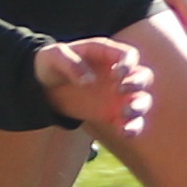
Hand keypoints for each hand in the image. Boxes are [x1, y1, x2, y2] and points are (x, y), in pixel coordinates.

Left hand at [33, 37, 154, 140]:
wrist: (43, 86)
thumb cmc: (50, 63)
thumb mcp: (54, 56)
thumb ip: (71, 63)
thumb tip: (88, 81)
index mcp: (107, 53)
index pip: (130, 55)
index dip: (128, 64)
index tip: (116, 75)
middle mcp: (118, 74)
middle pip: (143, 76)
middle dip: (137, 83)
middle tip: (120, 90)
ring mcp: (118, 95)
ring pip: (142, 100)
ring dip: (139, 107)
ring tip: (124, 113)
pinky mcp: (113, 114)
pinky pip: (130, 122)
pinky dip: (132, 128)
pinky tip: (124, 133)